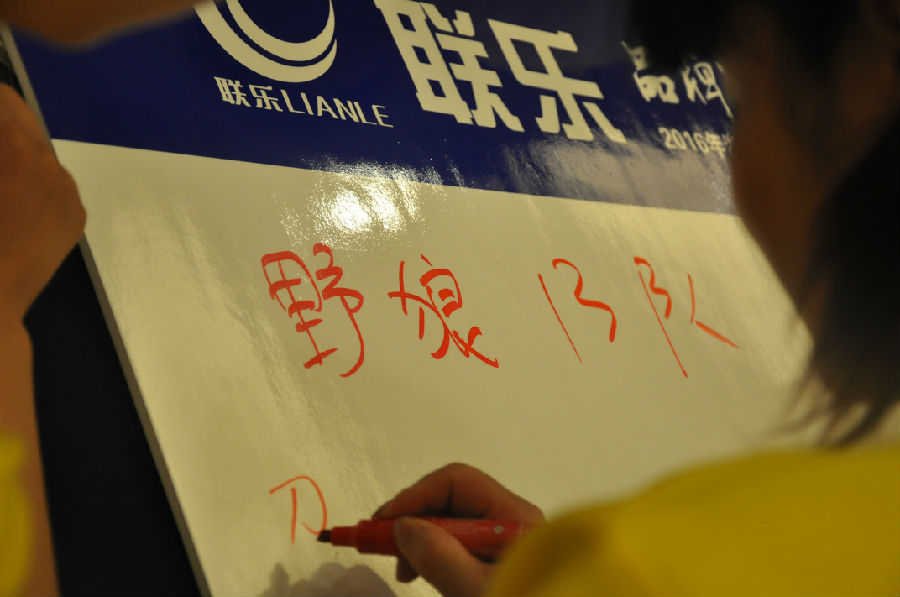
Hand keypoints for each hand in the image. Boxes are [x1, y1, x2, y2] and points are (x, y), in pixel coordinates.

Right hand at [0, 84, 84, 320]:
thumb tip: (4, 141)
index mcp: (15, 147)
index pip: (1, 100)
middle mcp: (51, 162)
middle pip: (19, 118)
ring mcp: (69, 192)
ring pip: (37, 151)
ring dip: (11, 150)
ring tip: (0, 181)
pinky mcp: (75, 218)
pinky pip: (53, 184)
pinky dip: (30, 181)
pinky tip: (10, 207)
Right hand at [374, 463, 543, 596]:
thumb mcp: (475, 589)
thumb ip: (439, 556)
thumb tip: (404, 525)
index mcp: (514, 516)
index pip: (456, 482)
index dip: (415, 496)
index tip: (383, 524)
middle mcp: (511, 520)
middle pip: (452, 499)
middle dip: (414, 519)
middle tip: (388, 552)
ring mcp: (505, 541)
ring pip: (452, 522)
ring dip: (421, 539)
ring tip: (407, 573)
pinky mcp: (496, 561)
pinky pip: (458, 544)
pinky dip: (435, 554)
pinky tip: (426, 576)